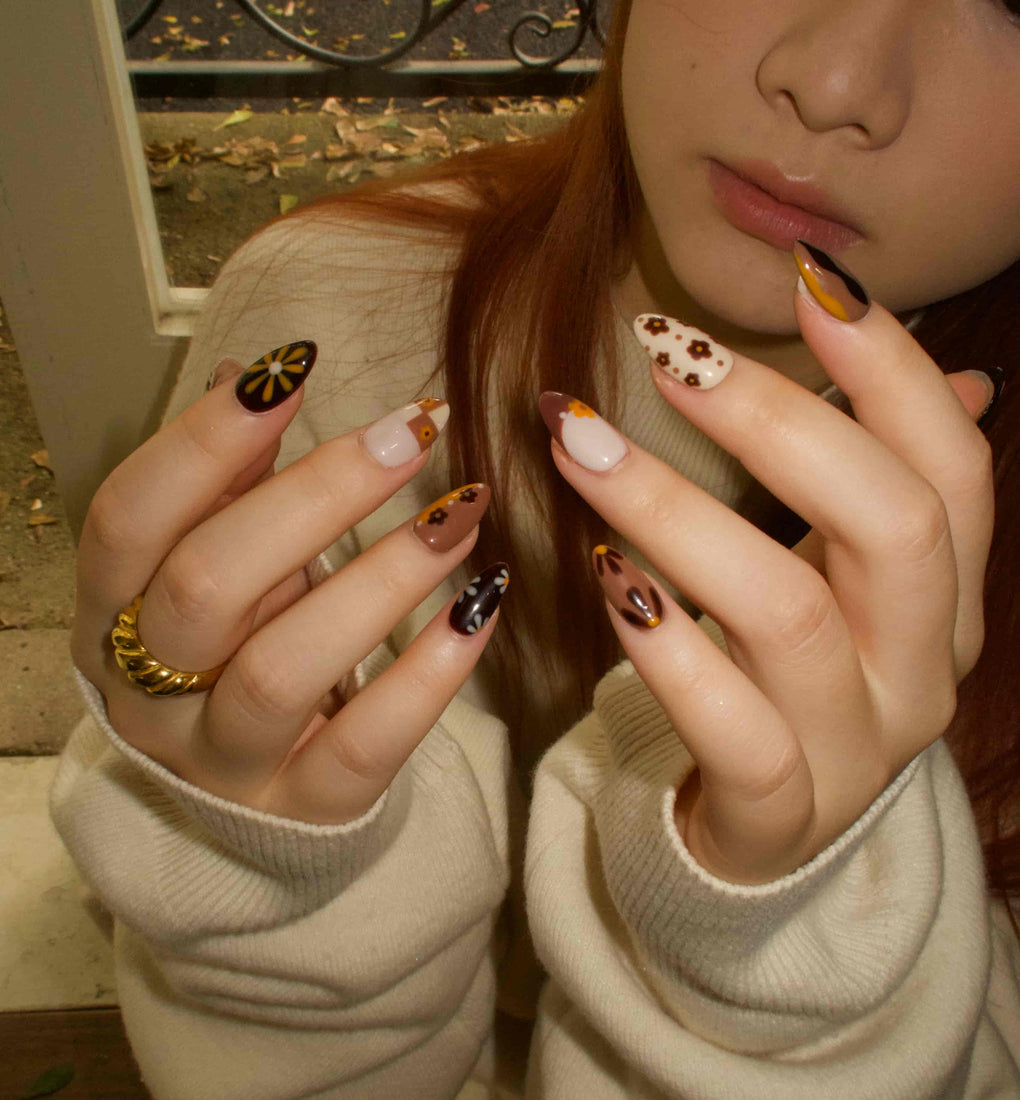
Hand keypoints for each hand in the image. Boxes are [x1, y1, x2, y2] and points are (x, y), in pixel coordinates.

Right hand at [71, 349, 503, 824]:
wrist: (238, 806)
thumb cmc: (231, 651)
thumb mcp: (209, 568)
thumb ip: (225, 485)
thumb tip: (252, 375)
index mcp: (109, 613)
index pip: (127, 518)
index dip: (203, 441)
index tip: (296, 368)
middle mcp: (149, 693)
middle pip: (207, 585)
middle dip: (317, 495)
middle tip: (413, 431)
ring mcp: (225, 762)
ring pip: (285, 669)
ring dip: (384, 577)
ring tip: (465, 510)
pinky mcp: (306, 810)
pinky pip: (366, 746)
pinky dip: (429, 672)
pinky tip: (482, 603)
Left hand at [541, 283, 993, 883]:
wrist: (770, 832)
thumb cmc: (796, 677)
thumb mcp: (853, 582)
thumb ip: (881, 483)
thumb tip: (964, 375)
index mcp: (945, 596)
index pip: (953, 465)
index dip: (890, 367)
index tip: (804, 279)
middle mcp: (920, 666)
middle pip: (889, 524)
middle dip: (775, 421)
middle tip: (663, 349)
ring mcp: (855, 745)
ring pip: (785, 612)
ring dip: (675, 510)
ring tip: (580, 443)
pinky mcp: (775, 808)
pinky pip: (726, 723)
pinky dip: (661, 643)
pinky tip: (602, 576)